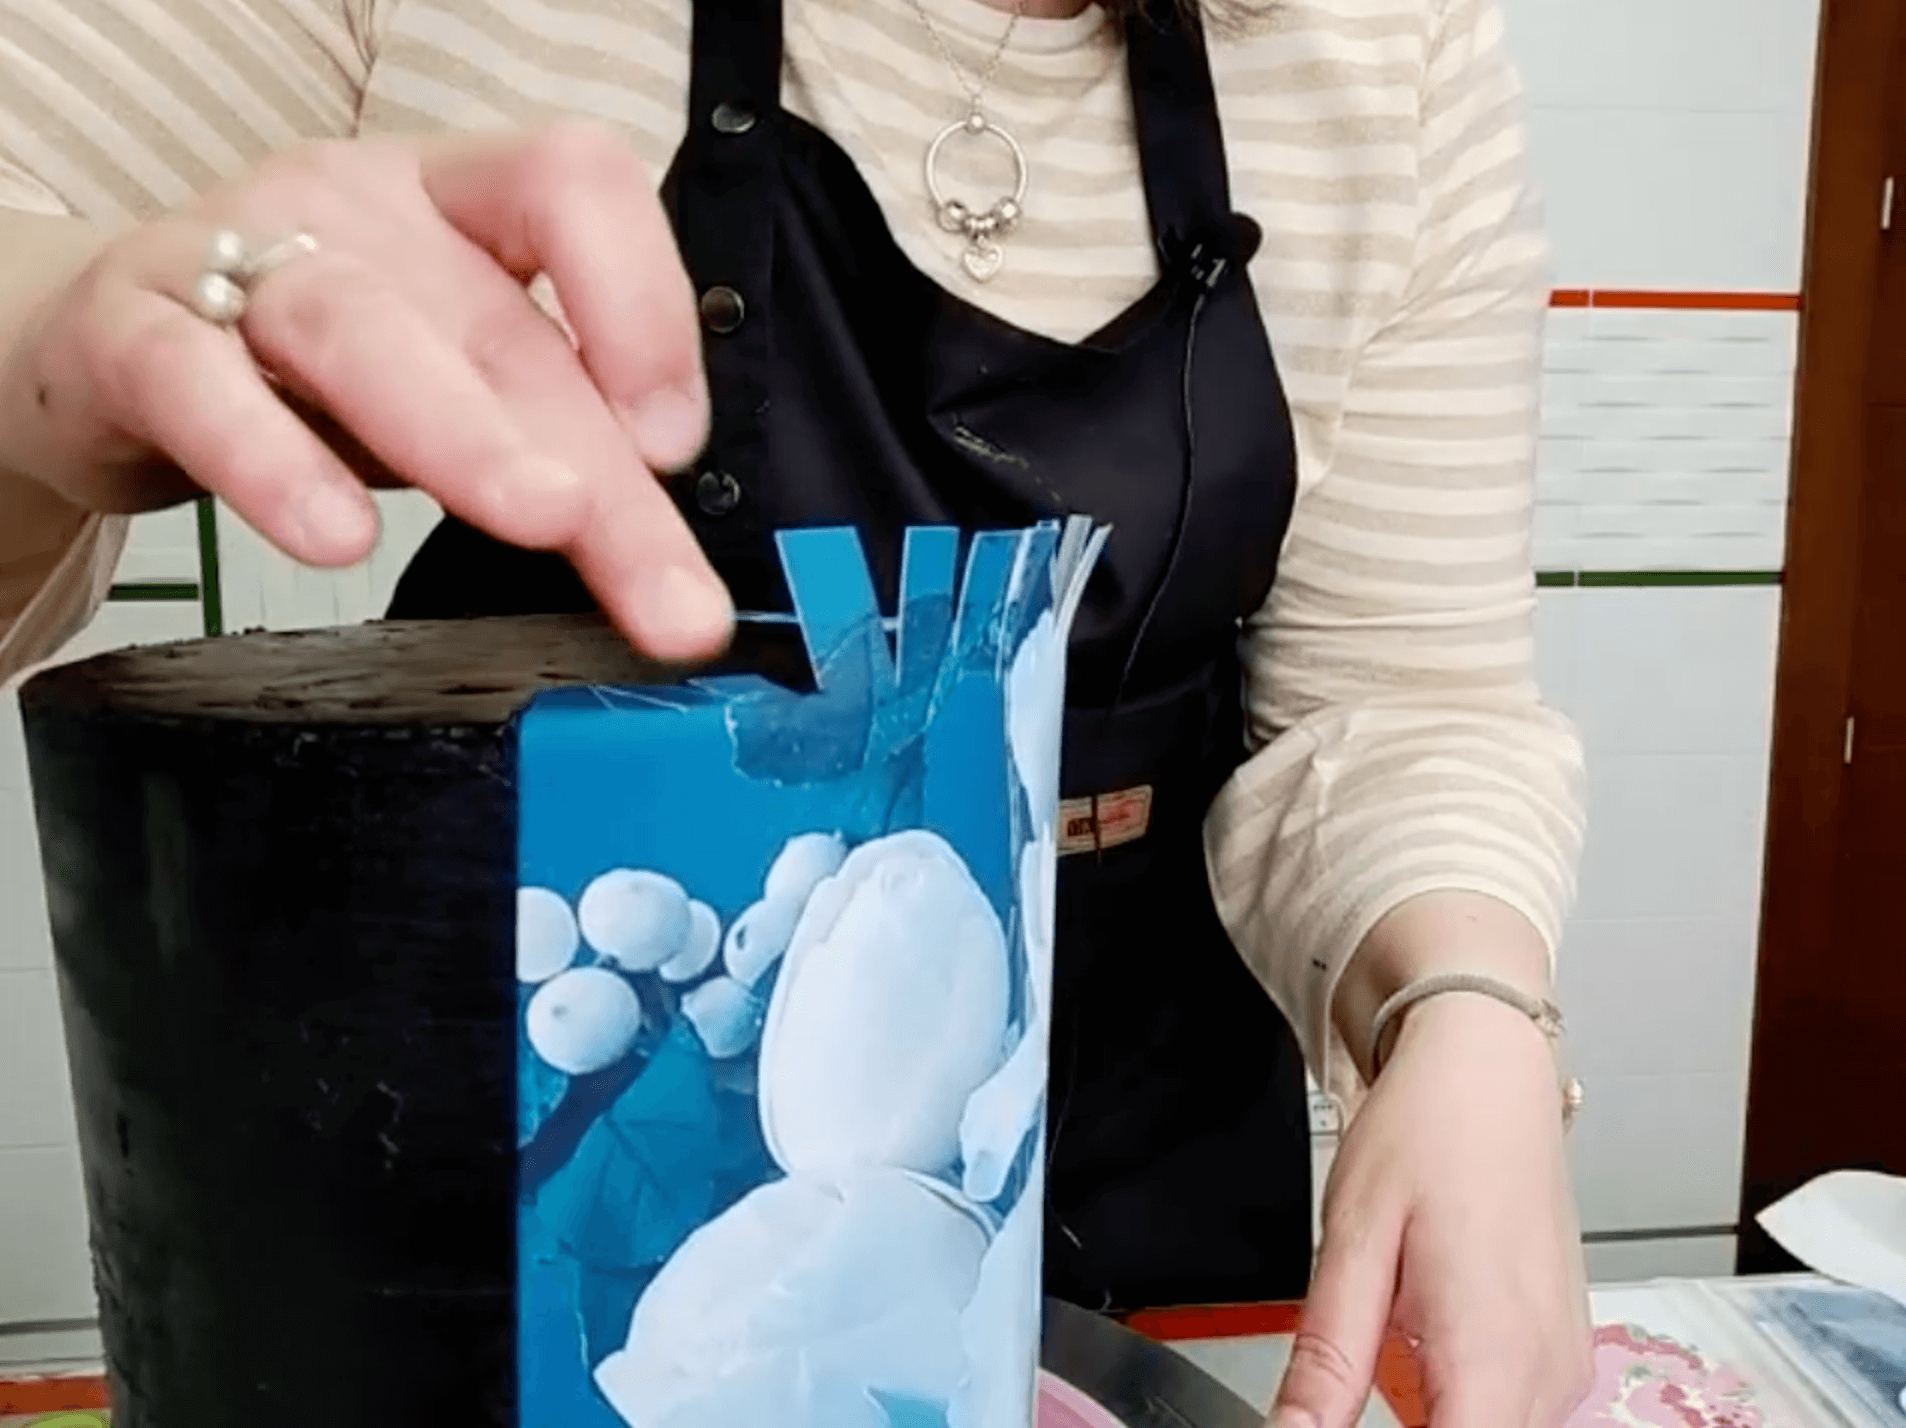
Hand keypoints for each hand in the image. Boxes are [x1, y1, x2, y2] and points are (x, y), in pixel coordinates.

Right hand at [0, 124, 729, 660]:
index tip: (676, 445)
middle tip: (665, 589)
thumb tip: (677, 567)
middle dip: (596, 466)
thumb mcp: (459, 386)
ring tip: (541, 518)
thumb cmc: (318, 370)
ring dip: (466, 435)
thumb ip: (562, 442)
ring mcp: (236, 260)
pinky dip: (269, 458)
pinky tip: (332, 533)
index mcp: (459, 203)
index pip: (573, 188)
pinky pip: (199, 385)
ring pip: (362, 332)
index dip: (643, 303)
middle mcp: (359, 211)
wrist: (111, 354)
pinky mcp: (134, 338)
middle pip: (497, 325)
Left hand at [1270, 994, 1592, 1427]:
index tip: (1335, 1418)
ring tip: (1391, 1328)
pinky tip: (1423, 1328)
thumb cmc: (1428, 1134)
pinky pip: (1507, 1407)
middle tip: (1355, 1356)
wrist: (1490, 1073)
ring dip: (1429, 1410)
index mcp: (1492, 1353)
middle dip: (1405, 1424)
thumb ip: (1328, 1357)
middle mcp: (1545, 1374)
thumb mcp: (1351, 1241)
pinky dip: (1456, 1391)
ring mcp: (1562, 1366)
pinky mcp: (1563, 1354)